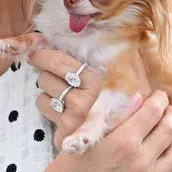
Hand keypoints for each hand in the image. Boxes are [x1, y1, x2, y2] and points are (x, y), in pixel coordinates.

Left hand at [29, 48, 149, 146]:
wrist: (134, 142)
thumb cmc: (134, 103)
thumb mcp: (134, 74)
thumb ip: (122, 53)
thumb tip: (102, 30)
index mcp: (97, 82)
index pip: (58, 62)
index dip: (43, 55)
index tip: (37, 53)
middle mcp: (83, 101)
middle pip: (45, 77)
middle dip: (47, 73)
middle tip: (53, 72)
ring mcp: (72, 120)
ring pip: (42, 96)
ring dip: (48, 91)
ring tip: (64, 92)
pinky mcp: (64, 135)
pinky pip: (45, 112)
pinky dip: (49, 107)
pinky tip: (64, 108)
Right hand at [30, 91, 171, 171]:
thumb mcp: (81, 137)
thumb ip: (109, 114)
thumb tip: (135, 97)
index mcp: (122, 142)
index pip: (153, 112)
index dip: (158, 100)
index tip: (158, 96)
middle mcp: (139, 162)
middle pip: (168, 131)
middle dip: (169, 116)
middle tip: (167, 111)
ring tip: (169, 135)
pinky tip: (171, 162)